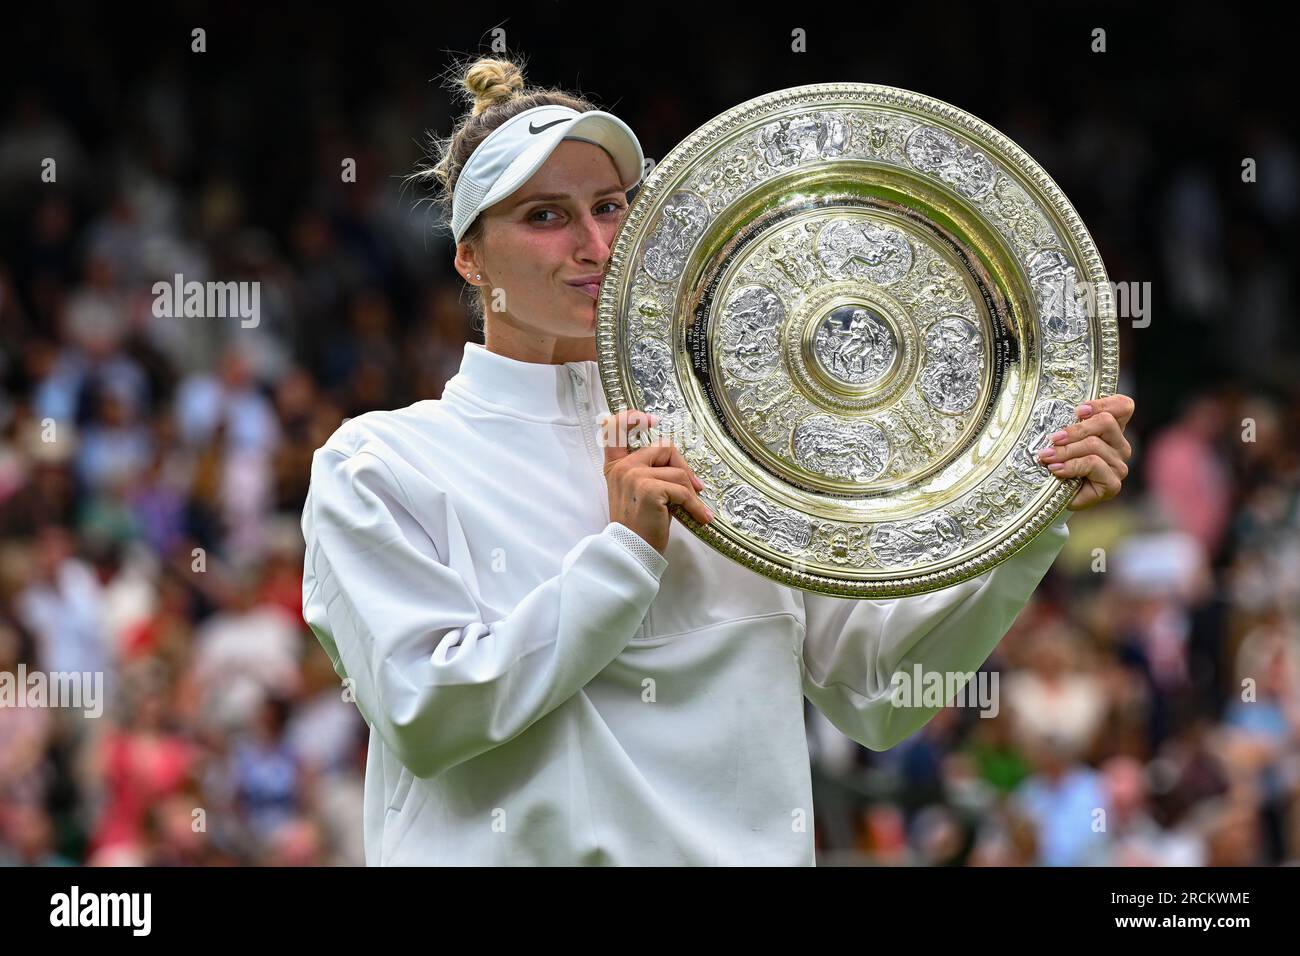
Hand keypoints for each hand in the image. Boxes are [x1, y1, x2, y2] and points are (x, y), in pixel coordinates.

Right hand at [600, 409, 712, 554]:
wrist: (631, 551)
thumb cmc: (638, 525)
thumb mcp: (639, 493)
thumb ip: (648, 473)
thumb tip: (681, 467)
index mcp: (616, 466)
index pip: (614, 429)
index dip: (631, 418)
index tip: (650, 420)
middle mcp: (622, 467)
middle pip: (664, 448)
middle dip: (683, 468)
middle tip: (695, 488)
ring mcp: (634, 475)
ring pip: (677, 471)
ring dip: (691, 492)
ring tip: (695, 510)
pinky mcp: (649, 488)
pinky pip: (682, 489)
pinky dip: (695, 505)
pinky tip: (699, 518)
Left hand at [1036, 394, 1134, 510]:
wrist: (1055, 497)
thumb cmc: (1058, 463)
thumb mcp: (1062, 439)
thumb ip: (1067, 424)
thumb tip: (1053, 411)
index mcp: (1112, 430)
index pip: (1123, 406)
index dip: (1102, 404)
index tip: (1078, 411)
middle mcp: (1120, 446)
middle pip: (1106, 422)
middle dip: (1075, 429)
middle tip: (1053, 439)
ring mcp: (1118, 465)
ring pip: (1094, 445)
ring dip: (1066, 450)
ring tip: (1047, 457)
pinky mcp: (1112, 484)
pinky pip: (1092, 464)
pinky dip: (1070, 466)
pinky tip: (1056, 469)